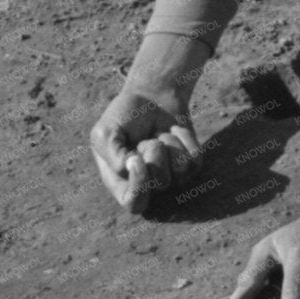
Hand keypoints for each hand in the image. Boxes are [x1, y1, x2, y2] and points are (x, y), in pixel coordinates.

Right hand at [89, 87, 201, 212]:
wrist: (150, 95)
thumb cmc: (123, 116)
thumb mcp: (105, 132)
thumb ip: (112, 155)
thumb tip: (130, 167)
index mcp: (121, 183)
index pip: (134, 203)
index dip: (139, 188)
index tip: (137, 159)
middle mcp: (148, 184)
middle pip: (161, 182)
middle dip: (155, 153)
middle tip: (147, 139)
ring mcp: (171, 175)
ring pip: (180, 169)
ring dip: (169, 143)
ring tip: (158, 134)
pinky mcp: (190, 164)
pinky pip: (194, 158)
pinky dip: (183, 137)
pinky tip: (173, 131)